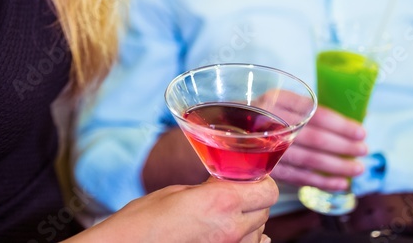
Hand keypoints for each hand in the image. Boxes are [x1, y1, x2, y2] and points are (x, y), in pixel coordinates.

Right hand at [83, 176, 277, 242]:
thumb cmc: (144, 220)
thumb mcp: (179, 192)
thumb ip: (211, 188)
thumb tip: (225, 184)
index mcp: (221, 202)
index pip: (268, 191)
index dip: (261, 181)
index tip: (248, 176)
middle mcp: (231, 228)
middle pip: (265, 210)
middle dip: (253, 199)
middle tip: (234, 192)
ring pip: (259, 230)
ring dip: (249, 220)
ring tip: (225, 214)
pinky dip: (246, 238)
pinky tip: (228, 232)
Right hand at [269, 105, 366, 191]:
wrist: (226, 131)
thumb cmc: (261, 114)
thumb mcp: (277, 101)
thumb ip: (305, 109)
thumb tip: (350, 121)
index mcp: (276, 99)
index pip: (315, 113)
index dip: (341, 124)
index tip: (361, 132)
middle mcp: (269, 121)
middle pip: (314, 137)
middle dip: (343, 146)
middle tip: (363, 150)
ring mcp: (266, 146)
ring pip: (309, 159)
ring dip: (337, 166)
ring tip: (357, 168)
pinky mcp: (265, 167)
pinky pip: (298, 177)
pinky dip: (321, 182)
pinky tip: (340, 183)